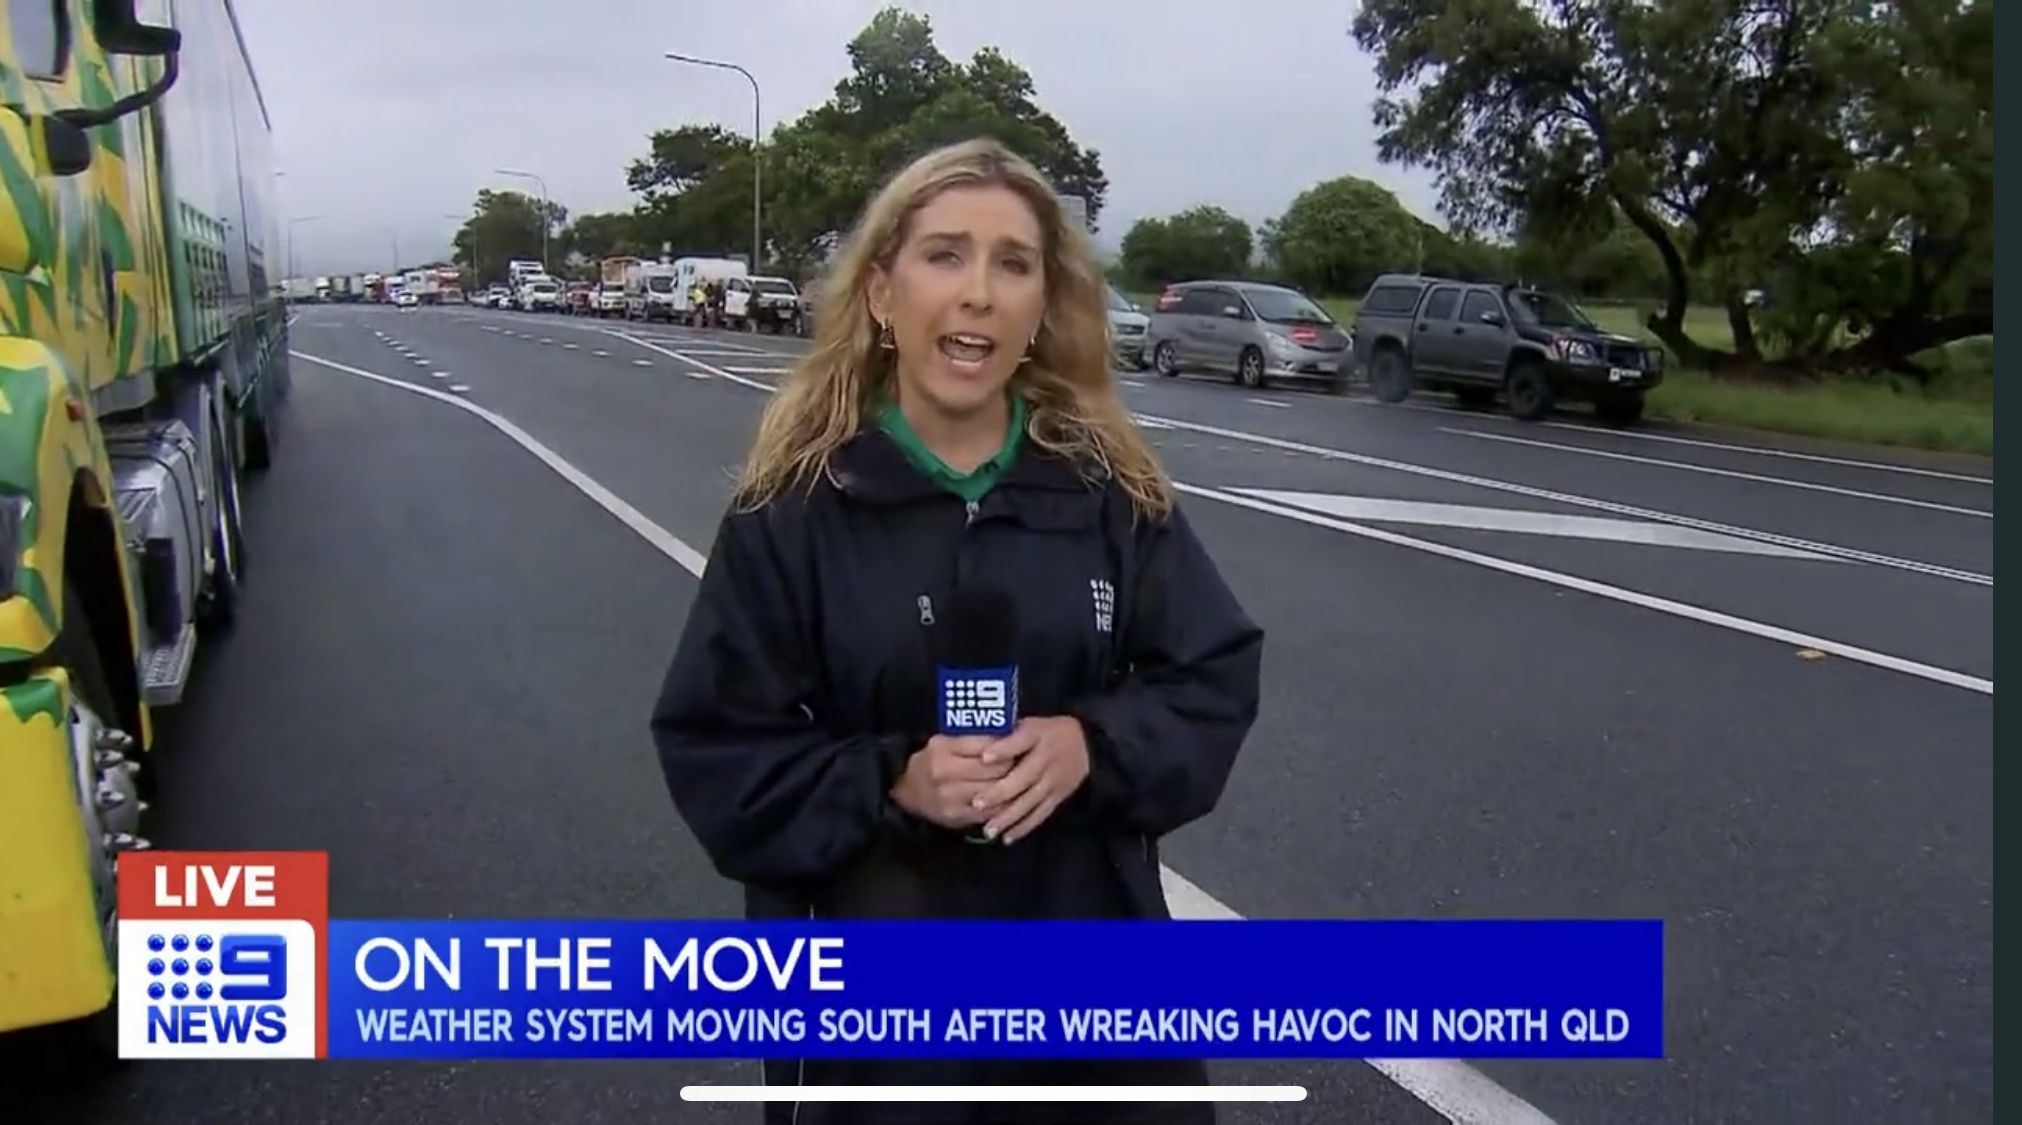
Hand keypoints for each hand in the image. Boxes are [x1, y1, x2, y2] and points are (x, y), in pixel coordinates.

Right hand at [890, 735, 1011, 828]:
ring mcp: (949, 796)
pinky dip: (1003, 807)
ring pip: (994, 792)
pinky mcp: (955, 816)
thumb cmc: (932, 760)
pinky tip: (1011, 801)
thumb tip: (1011, 735)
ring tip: (1022, 782)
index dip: (1008, 747)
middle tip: (1026, 764)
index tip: (1020, 746)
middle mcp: (944, 771)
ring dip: (1012, 789)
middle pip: (993, 770)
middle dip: (1013, 768)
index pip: (987, 746)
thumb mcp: (946, 741)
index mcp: (943, 747)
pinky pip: (988, 812)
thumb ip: (974, 739)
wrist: (907, 791)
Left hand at [970, 716, 1091, 843]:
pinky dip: (1024, 827)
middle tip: (977, 804)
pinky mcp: (1058, 797)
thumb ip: (1006, 734)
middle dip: (999, 792)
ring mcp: (1053, 781)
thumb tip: (976, 744)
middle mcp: (1046, 759)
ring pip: (1030, 801)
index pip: (1020, 741)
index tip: (984, 757)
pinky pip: (1040, 814)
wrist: (1084, 745)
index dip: (1003, 749)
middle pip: (1023, 777)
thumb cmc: (1045, 733)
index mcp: (1037, 735)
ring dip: (1008, 817)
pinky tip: (1007, 837)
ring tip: (988, 830)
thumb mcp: (1029, 724)